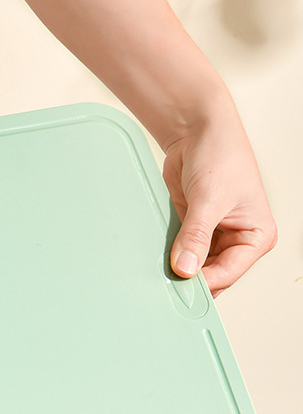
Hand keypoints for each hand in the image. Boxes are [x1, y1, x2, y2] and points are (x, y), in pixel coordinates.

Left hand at [162, 111, 276, 295]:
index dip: (204, 280)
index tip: (179, 283)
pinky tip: (155, 259)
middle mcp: (238, 239)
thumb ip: (197, 235)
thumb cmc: (220, 154)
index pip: (229, 272)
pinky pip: (181, 250)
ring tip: (158, 270)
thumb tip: (185, 268)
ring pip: (195, 265)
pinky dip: (169, 255)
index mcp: (257, 235)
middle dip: (191, 277)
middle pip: (212, 273)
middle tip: (165, 282)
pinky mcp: (193, 228)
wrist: (197, 130)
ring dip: (178, 267)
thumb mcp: (209, 198)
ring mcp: (214, 235)